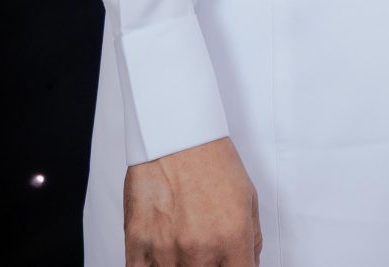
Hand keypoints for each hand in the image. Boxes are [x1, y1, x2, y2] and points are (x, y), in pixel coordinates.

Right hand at [124, 136, 260, 265]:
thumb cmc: (210, 160)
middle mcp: (199, 250)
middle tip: (206, 249)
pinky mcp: (137, 244)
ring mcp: (166, 250)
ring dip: (180, 264)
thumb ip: (251, 239)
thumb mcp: (248, 198)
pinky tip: (162, 254)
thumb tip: (250, 262)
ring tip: (183, 244)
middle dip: (209, 265)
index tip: (231, 265)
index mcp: (231, 239)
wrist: (176, 135)